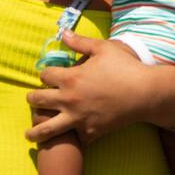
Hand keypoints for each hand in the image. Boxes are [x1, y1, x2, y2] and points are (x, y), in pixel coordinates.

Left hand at [25, 30, 148, 144]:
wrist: (145, 93)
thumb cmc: (125, 67)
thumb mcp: (103, 48)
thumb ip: (80, 42)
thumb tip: (63, 34)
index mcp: (70, 78)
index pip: (45, 75)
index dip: (44, 73)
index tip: (47, 75)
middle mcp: (69, 100)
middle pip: (38, 100)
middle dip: (33, 99)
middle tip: (32, 99)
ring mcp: (78, 118)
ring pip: (47, 128)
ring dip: (35, 130)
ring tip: (29, 133)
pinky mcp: (90, 131)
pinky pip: (74, 138)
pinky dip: (70, 139)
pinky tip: (66, 140)